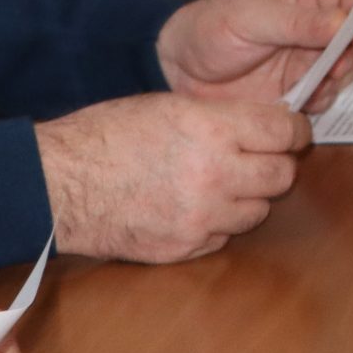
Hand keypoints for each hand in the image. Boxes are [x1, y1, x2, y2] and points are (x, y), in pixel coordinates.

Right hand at [36, 92, 311, 262]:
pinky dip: (219, 223)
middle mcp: (215, 174)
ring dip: (248, 197)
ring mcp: (201, 216)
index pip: (283, 132)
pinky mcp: (185, 247)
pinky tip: (195, 206)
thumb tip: (265, 125)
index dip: (293, 131)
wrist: (60, 184)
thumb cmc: (107, 134)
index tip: (292, 132)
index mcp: (212, 129)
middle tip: (260, 157)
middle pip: (281, 176)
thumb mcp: (170, 105)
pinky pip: (224, 236)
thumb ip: (223, 118)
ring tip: (221, 182)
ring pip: (258, 211)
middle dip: (275, 164)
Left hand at [157, 0, 352, 109]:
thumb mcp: (252, 18)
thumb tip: (345, 23)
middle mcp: (313, 26)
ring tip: (320, 85)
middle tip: (337, 67)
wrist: (178, 68)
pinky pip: (324, 94)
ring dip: (340, 78)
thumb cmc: (211, 28)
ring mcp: (306, 58)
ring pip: (344, 67)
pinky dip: (324, 99)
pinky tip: (309, 101)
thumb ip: (298, 22)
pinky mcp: (297, 88)